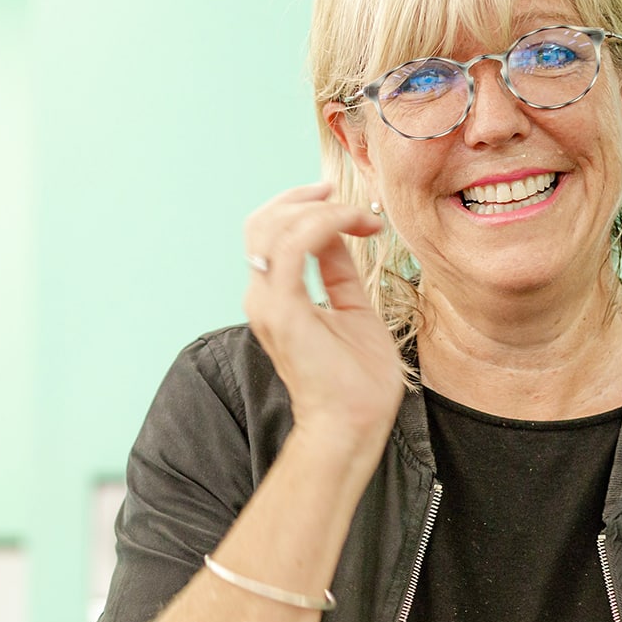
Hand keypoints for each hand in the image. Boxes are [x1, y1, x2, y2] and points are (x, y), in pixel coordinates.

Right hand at [242, 182, 403, 453]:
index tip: (348, 208)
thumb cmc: (358, 380)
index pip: (269, 233)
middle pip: (263, 222)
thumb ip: (338, 271)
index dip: (304, 208)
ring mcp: (268, 303)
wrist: (354, 424)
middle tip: (344, 197)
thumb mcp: (352, 309)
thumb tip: (339, 234)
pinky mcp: (284, 310)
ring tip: (359, 216)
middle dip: (304, 198)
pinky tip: (354, 226)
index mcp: (274, 296)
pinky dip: (326, 224)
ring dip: (321, 209)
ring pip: (275, 226)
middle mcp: (262, 296)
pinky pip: (295, 246)